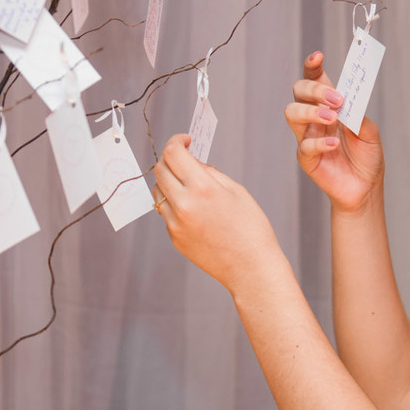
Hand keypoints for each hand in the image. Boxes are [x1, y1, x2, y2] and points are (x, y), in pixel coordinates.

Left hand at [152, 134, 284, 292]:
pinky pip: (165, 212)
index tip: (185, 141)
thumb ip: (210, 172)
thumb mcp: (236, 191)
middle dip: (169, 158)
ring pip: (158, 191)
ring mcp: (175, 223)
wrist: (251, 268)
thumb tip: (191, 161)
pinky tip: (195, 209)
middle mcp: (184, 205)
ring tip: (189, 185)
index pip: (173, 153)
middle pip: (159, 169)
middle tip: (184, 159)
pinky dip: (174, 203)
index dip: (176, 141)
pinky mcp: (174, 237)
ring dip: (168, 181)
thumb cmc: (251, 228)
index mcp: (202, 188)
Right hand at [287, 51, 383, 213]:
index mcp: (329, 105)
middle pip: (299, 91)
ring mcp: (307, 136)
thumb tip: (347, 101)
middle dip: (315, 90)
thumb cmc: (367, 157)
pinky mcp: (306, 158)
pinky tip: (334, 144)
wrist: (366, 188)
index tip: (318, 57)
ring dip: (311, 112)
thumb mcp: (370, 132)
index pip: (314, 79)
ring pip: (292, 113)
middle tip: (337, 100)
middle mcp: (314, 117)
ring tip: (332, 119)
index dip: (312, 66)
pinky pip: (304, 145)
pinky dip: (319, 142)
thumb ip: (358, 114)